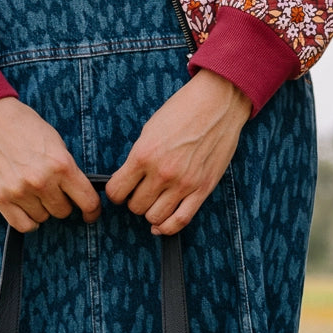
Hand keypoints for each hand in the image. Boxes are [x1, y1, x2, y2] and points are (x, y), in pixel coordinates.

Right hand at [0, 98, 100, 231]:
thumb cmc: (23, 126)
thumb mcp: (55, 143)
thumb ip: (68, 169)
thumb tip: (79, 193)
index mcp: (61, 165)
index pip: (88, 201)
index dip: (92, 211)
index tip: (90, 214)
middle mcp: (41, 180)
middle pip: (63, 211)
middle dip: (60, 202)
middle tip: (50, 189)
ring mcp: (20, 191)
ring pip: (43, 218)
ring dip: (41, 208)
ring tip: (32, 189)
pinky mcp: (0, 197)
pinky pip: (23, 225)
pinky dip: (27, 220)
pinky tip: (26, 207)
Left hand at [107, 70, 252, 234]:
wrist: (217, 104)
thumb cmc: (182, 111)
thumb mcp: (150, 130)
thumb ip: (139, 157)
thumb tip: (129, 178)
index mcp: (144, 155)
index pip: (117, 191)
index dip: (115, 193)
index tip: (120, 189)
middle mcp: (162, 173)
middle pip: (136, 206)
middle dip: (134, 201)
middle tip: (139, 192)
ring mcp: (183, 184)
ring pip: (155, 217)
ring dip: (150, 213)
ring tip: (154, 201)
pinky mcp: (202, 190)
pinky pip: (180, 220)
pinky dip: (167, 228)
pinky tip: (161, 225)